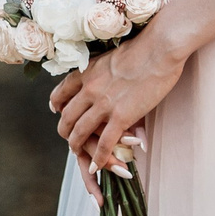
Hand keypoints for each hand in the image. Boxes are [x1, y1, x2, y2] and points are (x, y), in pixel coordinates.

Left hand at [46, 37, 184, 194]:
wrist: (158, 49)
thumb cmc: (141, 49)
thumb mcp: (110, 58)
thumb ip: (102, 73)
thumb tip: (103, 78)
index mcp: (85, 73)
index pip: (60, 93)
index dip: (56, 106)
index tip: (57, 111)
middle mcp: (88, 89)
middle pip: (66, 117)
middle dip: (65, 131)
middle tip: (69, 139)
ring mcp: (103, 104)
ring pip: (80, 132)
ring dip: (77, 147)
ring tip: (80, 155)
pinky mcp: (121, 116)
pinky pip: (104, 143)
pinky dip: (98, 158)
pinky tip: (97, 166)